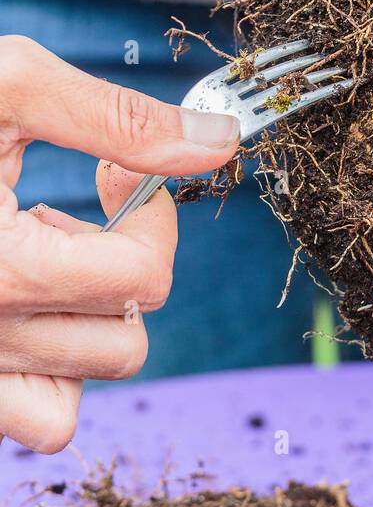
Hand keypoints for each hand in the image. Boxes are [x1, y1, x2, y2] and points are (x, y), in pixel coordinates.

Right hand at [0, 36, 239, 452]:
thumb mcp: (5, 85)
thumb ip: (116, 118)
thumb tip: (218, 139)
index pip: (143, 279)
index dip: (152, 216)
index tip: (117, 177)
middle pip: (125, 340)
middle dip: (121, 268)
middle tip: (71, 211)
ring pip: (79, 393)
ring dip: (83, 325)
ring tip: (35, 256)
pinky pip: (31, 420)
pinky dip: (43, 373)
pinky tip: (16, 299)